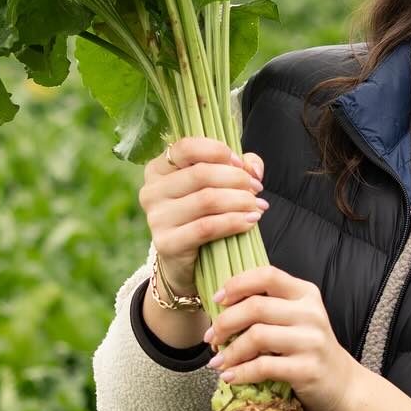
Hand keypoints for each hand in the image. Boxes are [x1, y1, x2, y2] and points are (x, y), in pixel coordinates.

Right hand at [140, 135, 266, 288]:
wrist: (186, 262)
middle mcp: (151, 191)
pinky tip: (251, 221)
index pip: (186, 147)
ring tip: (258, 206)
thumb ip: (237, 167)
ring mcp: (156, 218)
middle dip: (237, 179)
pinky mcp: (166, 243)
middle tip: (256, 189)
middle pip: (201, 174)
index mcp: (158, 169)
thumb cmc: (203, 216)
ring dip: (240, 201)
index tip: (241, 165)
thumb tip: (253, 167)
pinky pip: (207, 227)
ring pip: (207, 199)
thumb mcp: (217, 185)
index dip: (219, 151)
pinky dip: (234, 222)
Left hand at [204, 264, 358, 410]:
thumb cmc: (309, 348)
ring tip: (218, 361)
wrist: (342, 384)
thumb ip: (268, 305)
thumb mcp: (296, 318)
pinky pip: (263, 367)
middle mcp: (311, 313)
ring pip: (257, 336)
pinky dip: (240, 372)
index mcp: (305, 293)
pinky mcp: (307, 369)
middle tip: (212, 337)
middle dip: (225, 322)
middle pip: (256, 307)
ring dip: (230, 351)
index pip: (267, 275)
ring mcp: (311, 341)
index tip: (217, 299)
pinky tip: (229, 376)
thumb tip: (220, 307)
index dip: (237, 284)